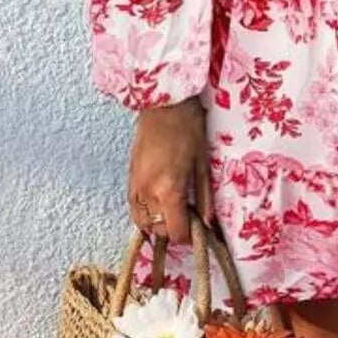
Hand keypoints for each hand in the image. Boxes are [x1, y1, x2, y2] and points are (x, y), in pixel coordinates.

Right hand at [126, 97, 215, 243]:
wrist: (163, 102)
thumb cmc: (187, 127)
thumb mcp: (202, 163)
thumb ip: (204, 197)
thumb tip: (207, 222)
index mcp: (168, 189)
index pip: (174, 231)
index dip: (188, 236)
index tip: (198, 229)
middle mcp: (147, 191)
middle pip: (157, 230)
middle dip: (173, 230)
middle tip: (188, 219)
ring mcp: (135, 184)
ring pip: (141, 221)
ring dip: (157, 224)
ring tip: (173, 212)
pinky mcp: (129, 176)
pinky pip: (133, 206)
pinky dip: (145, 213)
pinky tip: (158, 204)